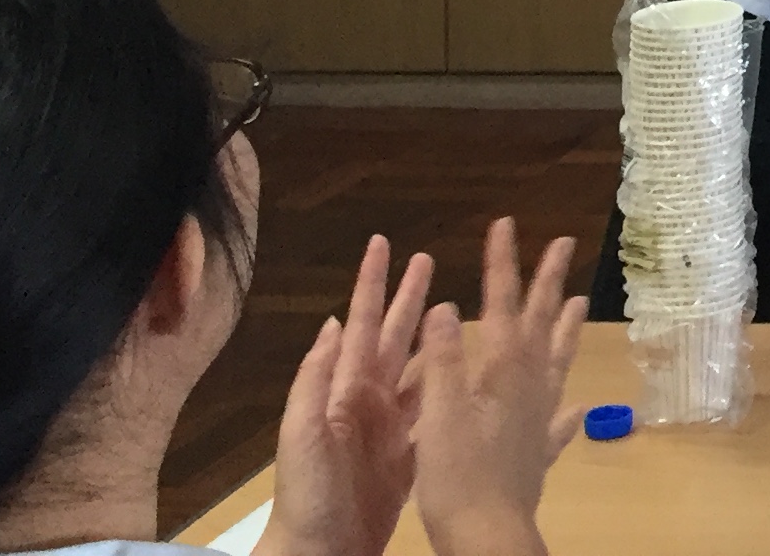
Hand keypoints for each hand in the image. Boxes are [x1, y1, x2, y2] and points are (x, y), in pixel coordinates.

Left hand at [258, 232, 433, 555]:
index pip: (362, 326)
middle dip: (409, 299)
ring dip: (434, 339)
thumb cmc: (309, 494)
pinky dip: (448, 394)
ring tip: (456, 309)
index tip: (384, 243)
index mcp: (346, 392)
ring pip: (418, 373)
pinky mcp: (406, 460)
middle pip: (394, 340)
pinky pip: (432, 416)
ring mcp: (388, 432)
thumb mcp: (302, 433)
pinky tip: (467, 380)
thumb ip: (316, 380)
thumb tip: (335, 323)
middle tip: (428, 259)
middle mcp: (368, 404)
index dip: (372, 285)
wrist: (317, 555)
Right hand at [409, 218, 586, 555]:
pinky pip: (559, 423)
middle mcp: (529, 385)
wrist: (488, 534)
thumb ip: (443, 359)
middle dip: (548, 280)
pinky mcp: (539, 452)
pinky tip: (578, 410)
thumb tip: (445, 305)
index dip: (503, 264)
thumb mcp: (438, 413)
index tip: (506, 224)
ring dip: (566, 329)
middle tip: (564, 243)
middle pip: (540, 322)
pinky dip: (568, 412)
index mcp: (502, 370)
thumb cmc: (456, 473)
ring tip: (581, 302)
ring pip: (558, 361)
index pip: (502, 303)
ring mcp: (539, 417)